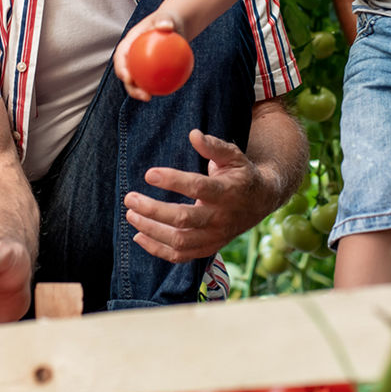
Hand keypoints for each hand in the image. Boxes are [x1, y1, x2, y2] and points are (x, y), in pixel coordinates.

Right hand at [113, 10, 179, 101]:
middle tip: (142, 94)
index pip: (121, 56)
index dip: (121, 68)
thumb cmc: (168, 19)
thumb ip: (164, 19)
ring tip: (149, 98)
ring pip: (136, 80)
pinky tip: (163, 94)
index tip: (128, 78)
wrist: (174, 25)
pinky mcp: (149, 70)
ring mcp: (139, 64)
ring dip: (139, 92)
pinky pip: (151, 80)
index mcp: (129, 43)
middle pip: (126, 73)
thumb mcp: (166, 16)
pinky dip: (155, 87)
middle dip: (129, 86)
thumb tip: (166, 26)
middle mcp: (131, 55)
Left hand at [123, 129, 273, 262]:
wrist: (260, 202)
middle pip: (183, 219)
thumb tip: (193, 134)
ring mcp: (214, 236)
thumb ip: (213, 146)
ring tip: (130, 215)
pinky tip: (138, 236)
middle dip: (153, 210)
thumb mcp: (233, 156)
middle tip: (130, 198)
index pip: (197, 187)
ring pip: (179, 241)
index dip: (172, 181)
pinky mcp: (208, 248)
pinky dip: (157, 249)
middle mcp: (220, 218)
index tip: (148, 173)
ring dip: (151, 230)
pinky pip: (180, 256)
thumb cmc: (241, 174)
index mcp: (227, 192)